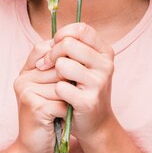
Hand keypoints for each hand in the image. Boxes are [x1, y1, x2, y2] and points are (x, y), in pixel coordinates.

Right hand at [13, 40, 67, 152]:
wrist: (33, 148)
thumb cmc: (46, 116)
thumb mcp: (49, 90)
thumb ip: (56, 70)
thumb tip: (76, 48)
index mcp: (26, 72)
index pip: (46, 49)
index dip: (63, 58)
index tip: (72, 73)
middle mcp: (23, 79)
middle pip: (59, 67)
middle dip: (70, 82)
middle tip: (72, 95)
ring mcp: (27, 93)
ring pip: (63, 85)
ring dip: (70, 98)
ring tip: (66, 106)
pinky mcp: (35, 107)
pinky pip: (63, 102)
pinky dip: (68, 111)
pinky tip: (63, 117)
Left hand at [35, 23, 115, 143]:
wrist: (95, 123)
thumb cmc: (83, 89)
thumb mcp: (82, 65)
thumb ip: (69, 48)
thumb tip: (46, 42)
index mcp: (105, 52)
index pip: (81, 29)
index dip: (62, 34)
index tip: (54, 46)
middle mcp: (106, 65)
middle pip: (68, 44)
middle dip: (52, 54)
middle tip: (45, 65)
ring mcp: (99, 83)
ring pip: (63, 65)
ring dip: (53, 73)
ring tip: (57, 81)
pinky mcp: (89, 101)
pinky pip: (60, 87)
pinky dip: (56, 91)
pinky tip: (60, 97)